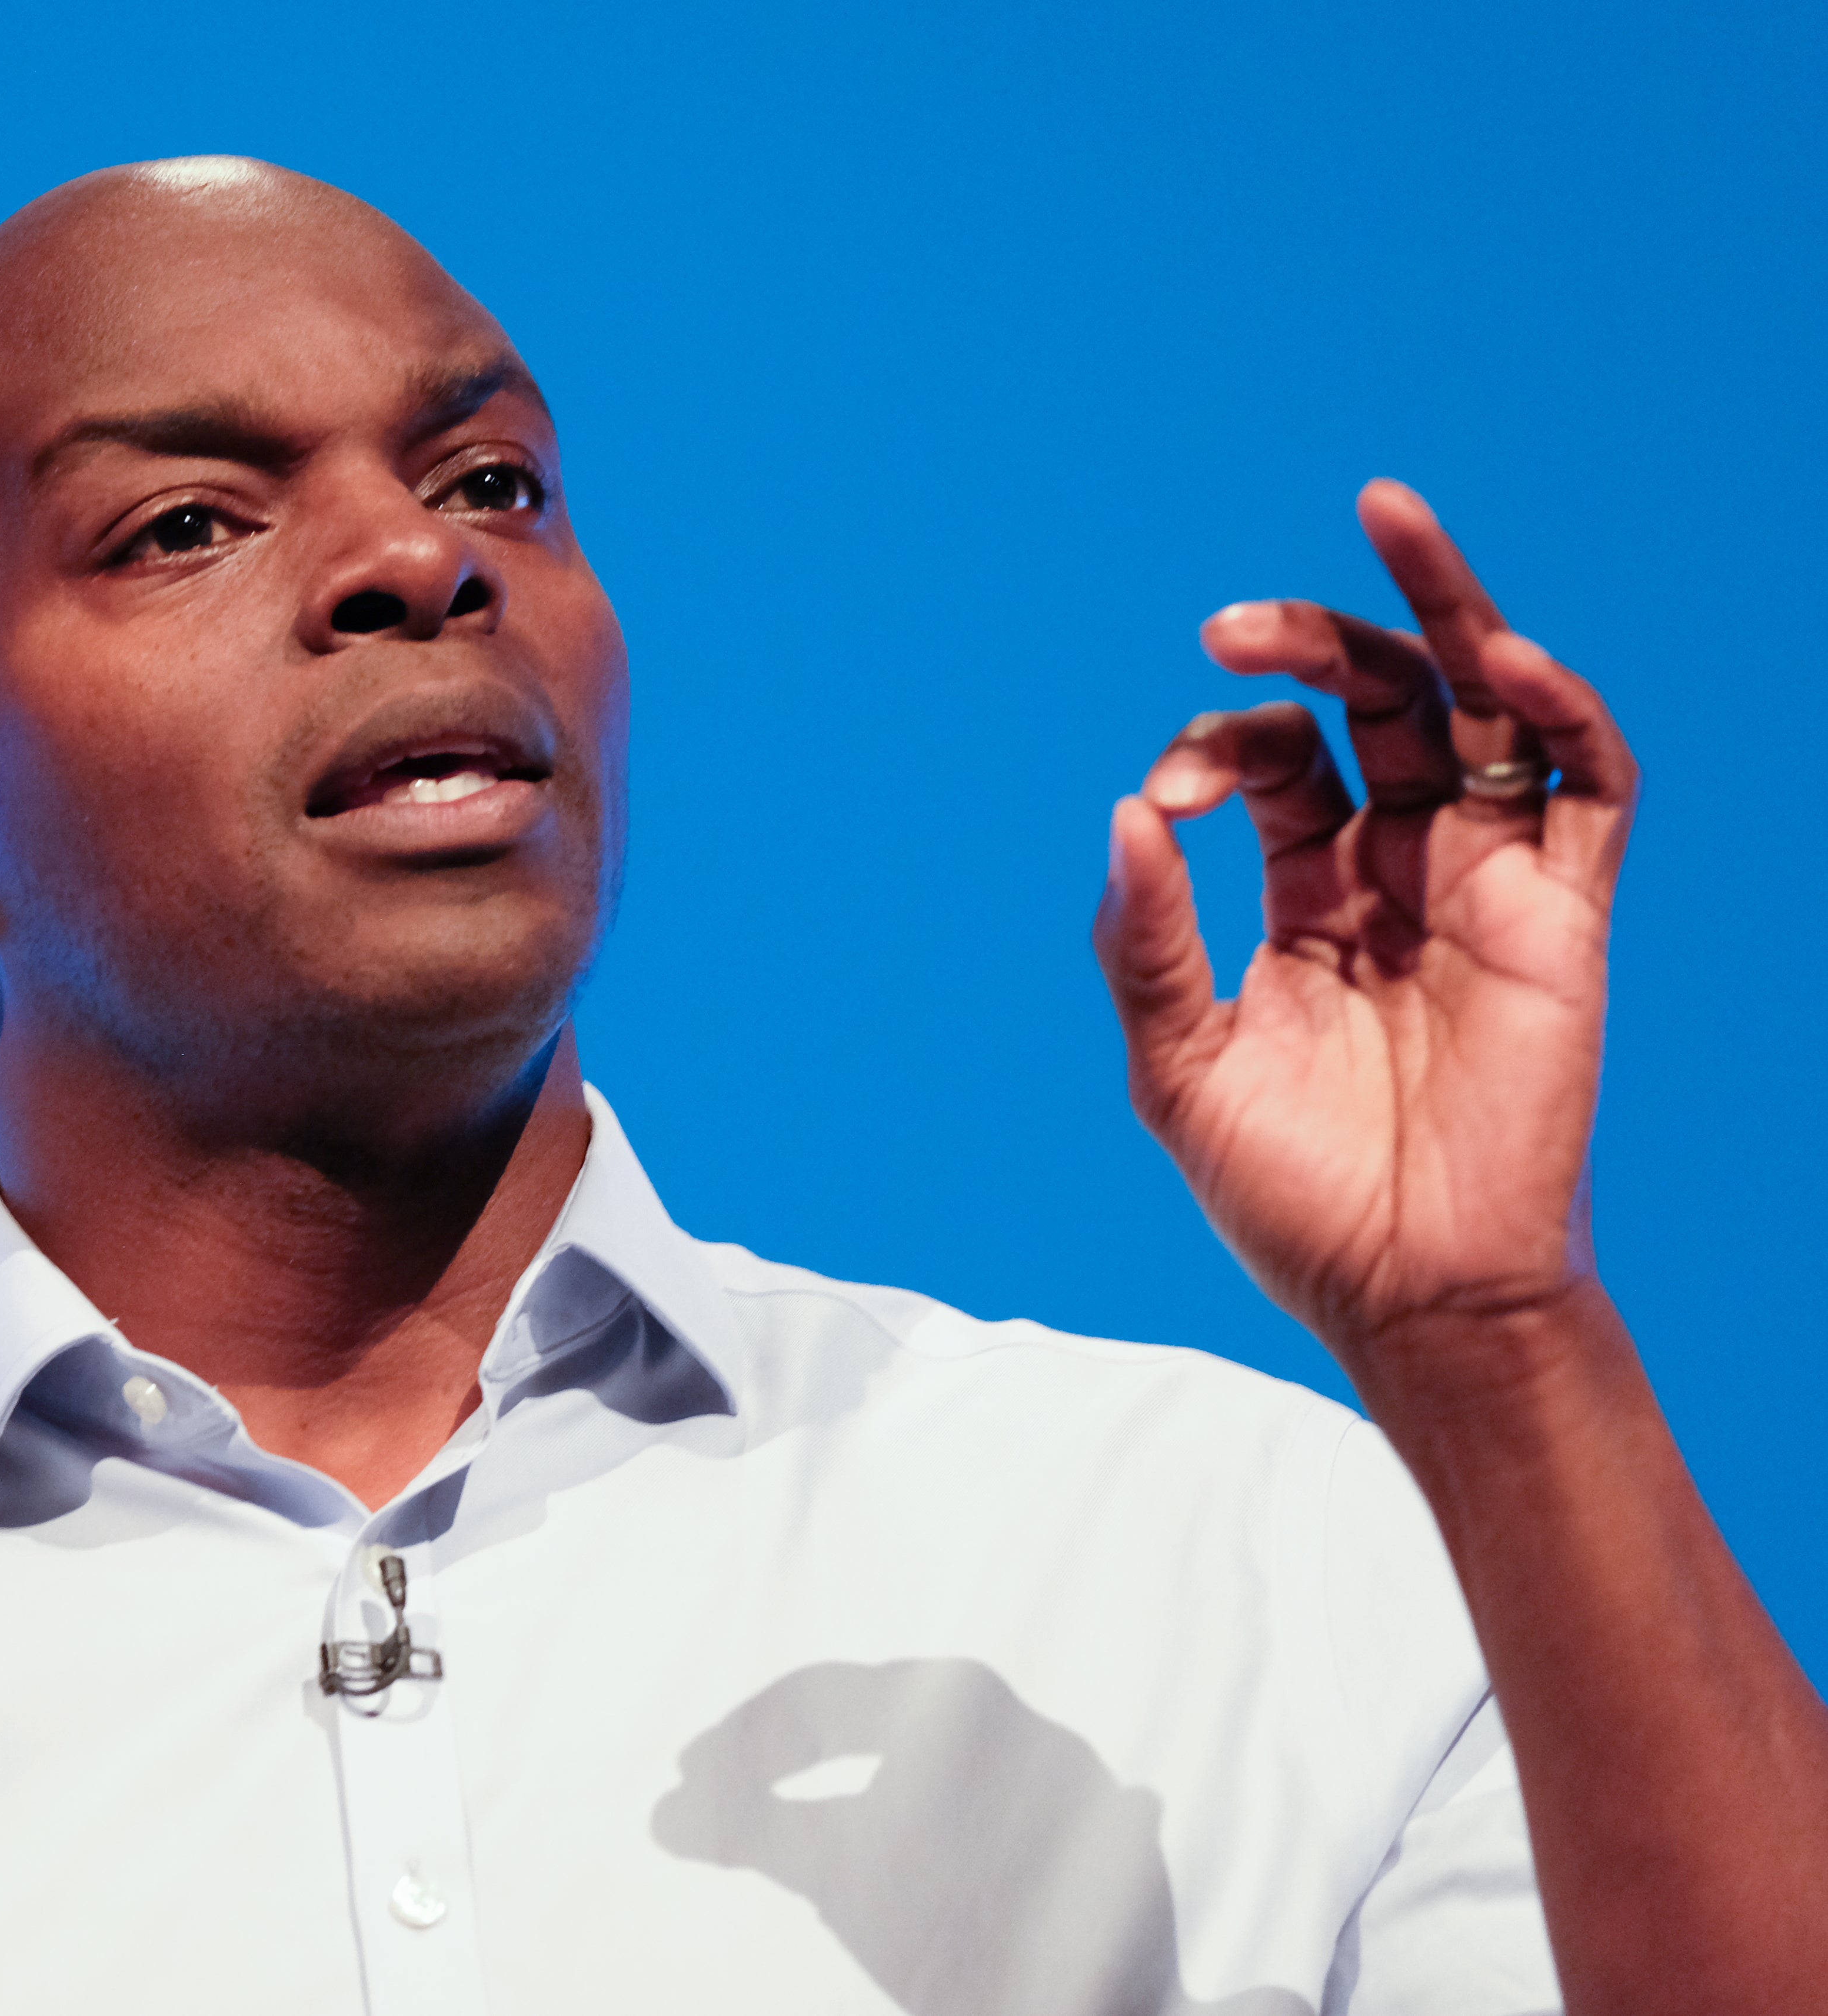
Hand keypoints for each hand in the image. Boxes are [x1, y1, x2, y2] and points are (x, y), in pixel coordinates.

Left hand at [1092, 481, 1639, 1393]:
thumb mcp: (1180, 1065)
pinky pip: (1583, 787)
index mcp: (1305, 898)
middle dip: (1307, 648)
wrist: (1407, 1293)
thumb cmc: (1292, 1195)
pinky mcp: (1564, 916)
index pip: (1271, 769)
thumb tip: (1126, 813)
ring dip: (1441, 611)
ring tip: (1384, 514)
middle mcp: (1397, 872)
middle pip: (1372, 708)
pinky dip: (1550, 711)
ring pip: (1479, 709)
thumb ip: (1146, 941)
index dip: (1214, 752)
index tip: (1169, 806)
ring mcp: (1484, 884)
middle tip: (1229, 626)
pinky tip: (1492, 660)